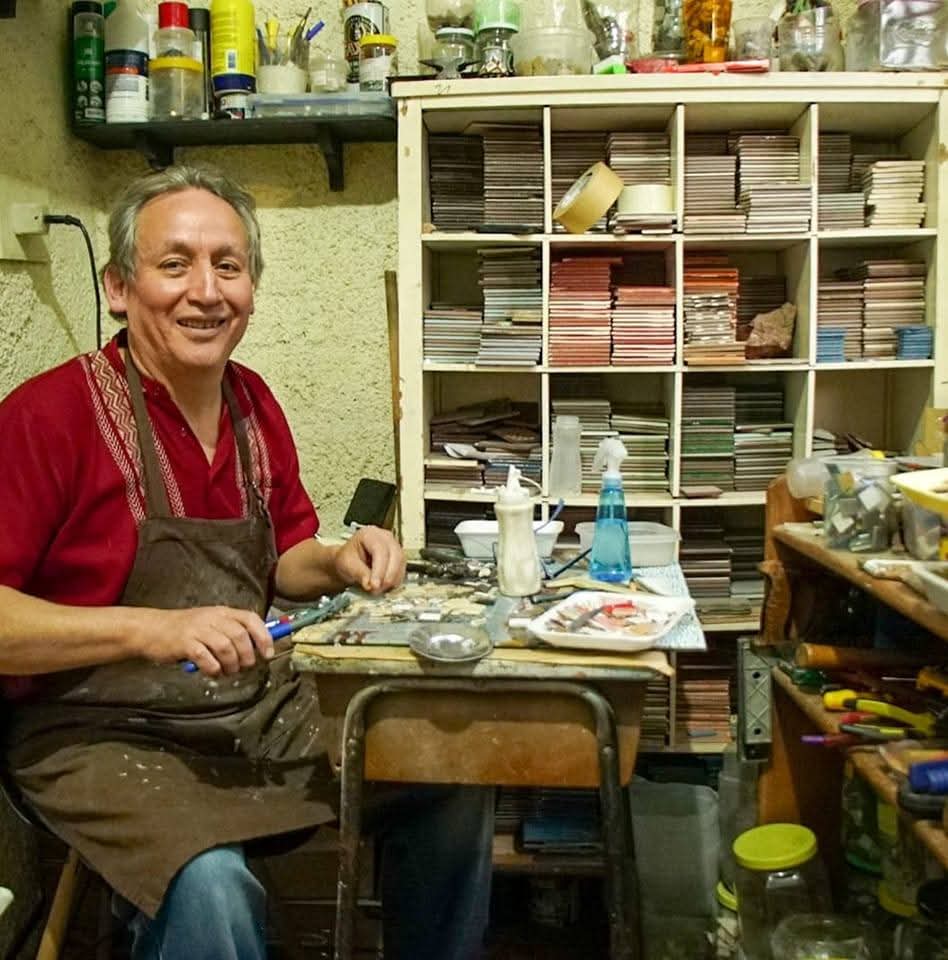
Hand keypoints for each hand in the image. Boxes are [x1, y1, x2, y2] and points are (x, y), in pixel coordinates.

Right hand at [140, 605, 273, 677]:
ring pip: (226, 647)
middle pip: (240, 636)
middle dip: (247, 656)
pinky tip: (213, 672)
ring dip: (232, 665)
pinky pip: (206, 658)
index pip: (251, 619)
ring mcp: (198, 630)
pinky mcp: (185, 643)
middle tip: (244, 668)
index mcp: (222, 612)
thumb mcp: (211, 624)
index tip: (268, 654)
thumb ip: (231, 633)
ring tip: (229, 672)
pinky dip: (214, 668)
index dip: (264, 636)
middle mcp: (212, 618)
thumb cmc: (184, 629)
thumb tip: (257, 648)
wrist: (151, 629)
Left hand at [334, 526, 405, 594]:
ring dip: (392, 580)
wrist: (348, 563)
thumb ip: (359, 573)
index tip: (374, 585)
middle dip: (388, 576)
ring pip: (401, 563)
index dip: (379, 569)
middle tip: (377, 590)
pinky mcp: (398, 558)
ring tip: (378, 590)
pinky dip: (394, 581)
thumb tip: (369, 584)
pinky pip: (402, 570)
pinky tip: (384, 588)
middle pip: (395, 555)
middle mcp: (385, 537)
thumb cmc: (347, 559)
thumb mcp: (347, 565)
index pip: (380, 550)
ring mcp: (393, 547)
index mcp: (369, 534)